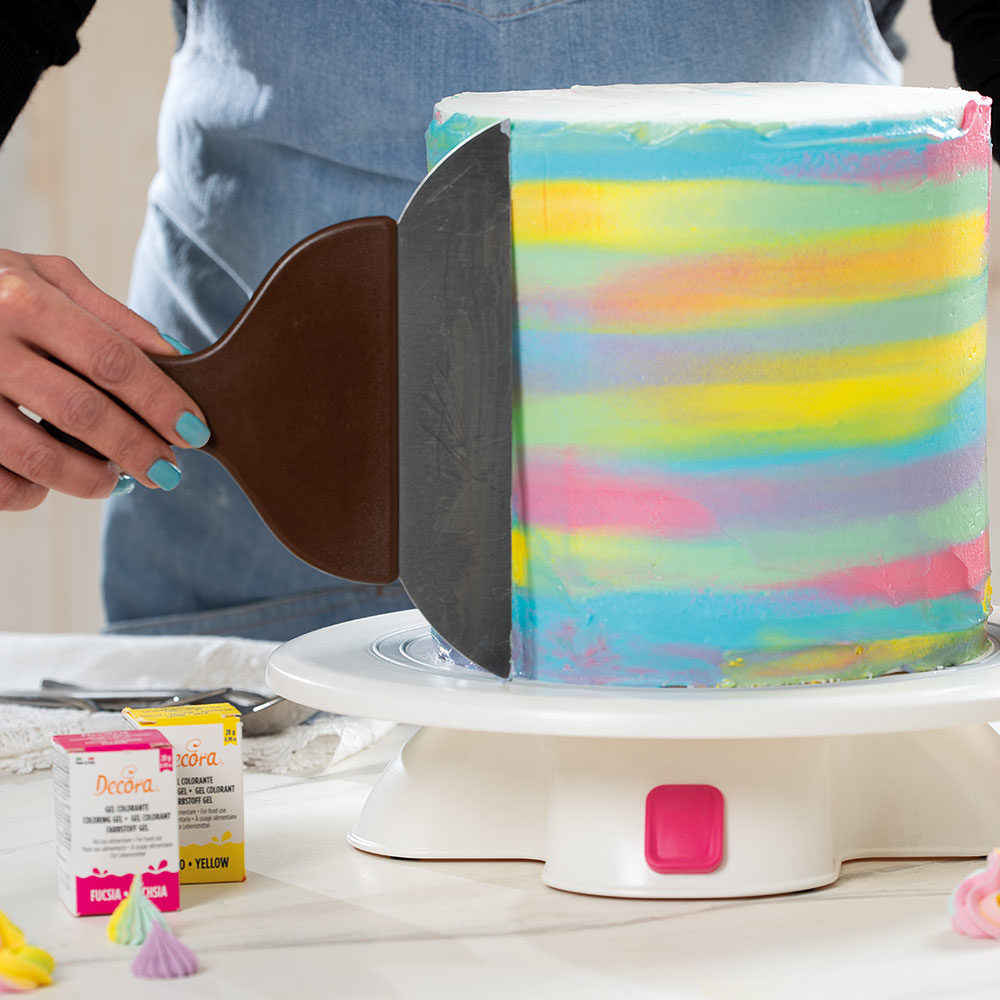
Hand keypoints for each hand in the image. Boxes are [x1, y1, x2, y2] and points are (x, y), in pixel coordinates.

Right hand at [0, 251, 209, 510]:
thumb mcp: (43, 278)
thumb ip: (109, 315)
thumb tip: (175, 357)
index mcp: (23, 298)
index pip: (113, 360)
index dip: (161, 401)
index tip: (195, 431)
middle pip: (83, 412)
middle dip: (137, 448)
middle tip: (168, 470)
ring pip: (38, 456)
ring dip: (92, 479)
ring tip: (118, 481)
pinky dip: (32, 493)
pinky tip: (50, 483)